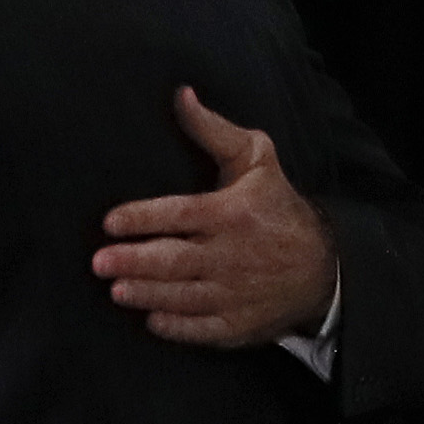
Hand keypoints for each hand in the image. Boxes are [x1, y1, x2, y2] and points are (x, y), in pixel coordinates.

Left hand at [97, 88, 336, 348]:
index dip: (142, 218)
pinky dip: (177, 326)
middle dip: (135, 261)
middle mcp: (232, 254)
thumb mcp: (255, 160)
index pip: (180, 214)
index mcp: (232, 212)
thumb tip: (180, 94)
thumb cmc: (277, 207)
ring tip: (116, 291)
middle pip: (175, 259)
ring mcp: (235, 292)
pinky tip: (151, 319)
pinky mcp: (238, 324)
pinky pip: (202, 329)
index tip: (110, 222)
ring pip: (183, 295)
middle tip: (99, 262)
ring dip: (147, 293)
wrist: (324, 266)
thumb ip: (212, 131)